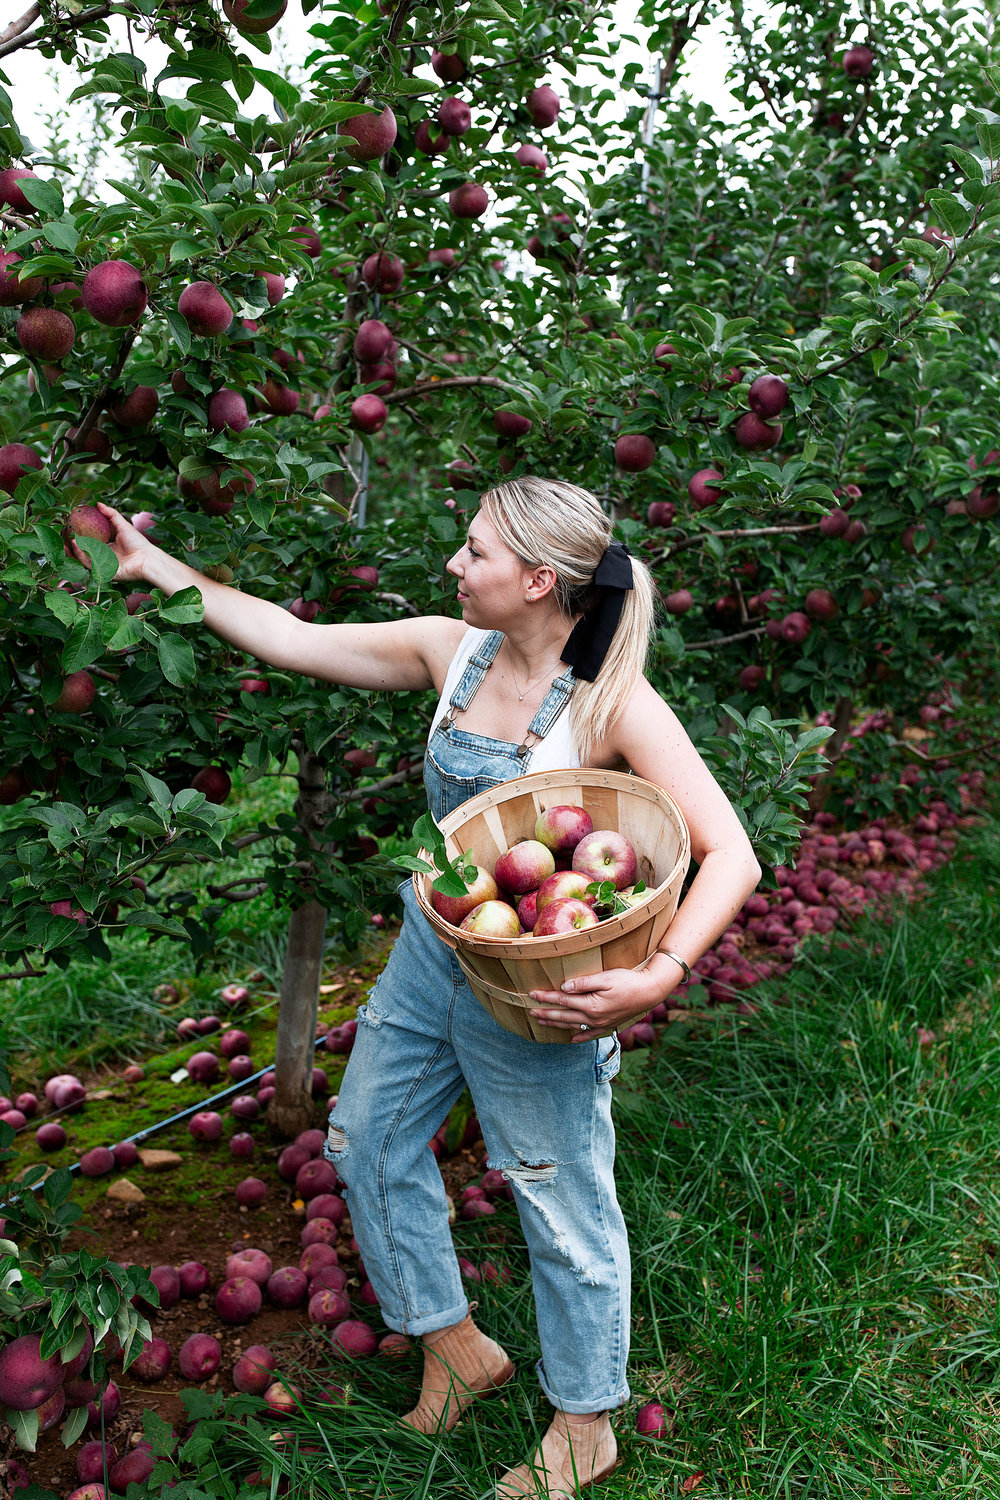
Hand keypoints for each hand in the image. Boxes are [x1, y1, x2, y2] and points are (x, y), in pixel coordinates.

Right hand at [69, 502, 160, 586]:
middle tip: (62, 539)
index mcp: (107, 547)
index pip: (88, 543)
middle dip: (71, 548)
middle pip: (83, 552)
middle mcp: (103, 557)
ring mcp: (103, 565)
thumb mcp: (122, 524)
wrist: (147, 557)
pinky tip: (77, 546)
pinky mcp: (104, 573)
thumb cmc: (138, 542)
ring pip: (84, 559)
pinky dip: (82, 555)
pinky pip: (90, 565)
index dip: (78, 538)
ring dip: (75, 551)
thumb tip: (98, 503)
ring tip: (69, 541)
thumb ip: (111, 514)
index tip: (68, 530)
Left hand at [529, 967, 659, 1041]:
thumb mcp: (605, 977)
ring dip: (556, 1025)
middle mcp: (593, 1018)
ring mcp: (601, 1024)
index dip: (546, 997)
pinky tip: (572, 1038)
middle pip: (564, 1016)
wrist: (649, 992)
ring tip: (543, 1023)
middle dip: (546, 1014)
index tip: (532, 994)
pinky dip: (579, 1036)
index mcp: (590, 1005)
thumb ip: (584, 983)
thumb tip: (565, 987)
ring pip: (573, 1026)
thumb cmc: (628, 981)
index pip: (562, 1001)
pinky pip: (590, 1034)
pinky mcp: (609, 1026)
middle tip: (530, 1012)